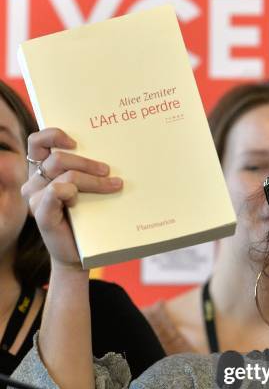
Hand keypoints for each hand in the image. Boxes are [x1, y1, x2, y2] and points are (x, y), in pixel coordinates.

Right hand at [22, 128, 122, 268]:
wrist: (82, 253)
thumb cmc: (87, 218)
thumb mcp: (88, 190)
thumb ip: (87, 171)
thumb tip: (113, 151)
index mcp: (42, 170)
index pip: (38, 142)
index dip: (54, 135)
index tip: (77, 141)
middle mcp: (35, 182)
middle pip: (58, 159)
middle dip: (88, 163)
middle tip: (109, 171)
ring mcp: (36, 199)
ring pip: (65, 175)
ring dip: (92, 179)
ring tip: (114, 185)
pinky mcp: (42, 215)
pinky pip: (54, 193)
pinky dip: (70, 192)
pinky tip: (80, 199)